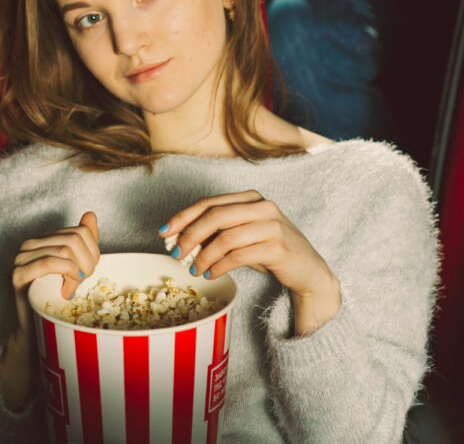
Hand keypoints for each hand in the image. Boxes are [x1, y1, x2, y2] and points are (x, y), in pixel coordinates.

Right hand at [12, 211, 99, 331]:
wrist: (37, 326)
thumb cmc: (56, 296)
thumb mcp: (78, 264)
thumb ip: (85, 240)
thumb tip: (90, 214)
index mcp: (45, 238)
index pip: (81, 231)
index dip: (93, 252)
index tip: (88, 271)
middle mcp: (31, 243)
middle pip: (74, 239)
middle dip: (86, 262)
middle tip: (83, 280)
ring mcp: (22, 257)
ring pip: (64, 249)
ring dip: (77, 271)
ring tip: (74, 286)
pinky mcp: (19, 274)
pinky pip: (49, 262)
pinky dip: (66, 273)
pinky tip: (69, 287)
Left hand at [159, 191, 340, 334]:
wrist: (308, 271)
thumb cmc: (269, 251)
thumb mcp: (242, 237)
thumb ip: (217, 233)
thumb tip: (179, 239)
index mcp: (250, 198)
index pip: (209, 203)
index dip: (183, 217)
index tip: (164, 232)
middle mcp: (262, 206)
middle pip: (215, 216)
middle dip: (189, 235)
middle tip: (175, 253)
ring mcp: (272, 225)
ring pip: (225, 237)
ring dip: (203, 256)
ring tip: (193, 270)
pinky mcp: (277, 247)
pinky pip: (239, 256)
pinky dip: (219, 266)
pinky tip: (211, 274)